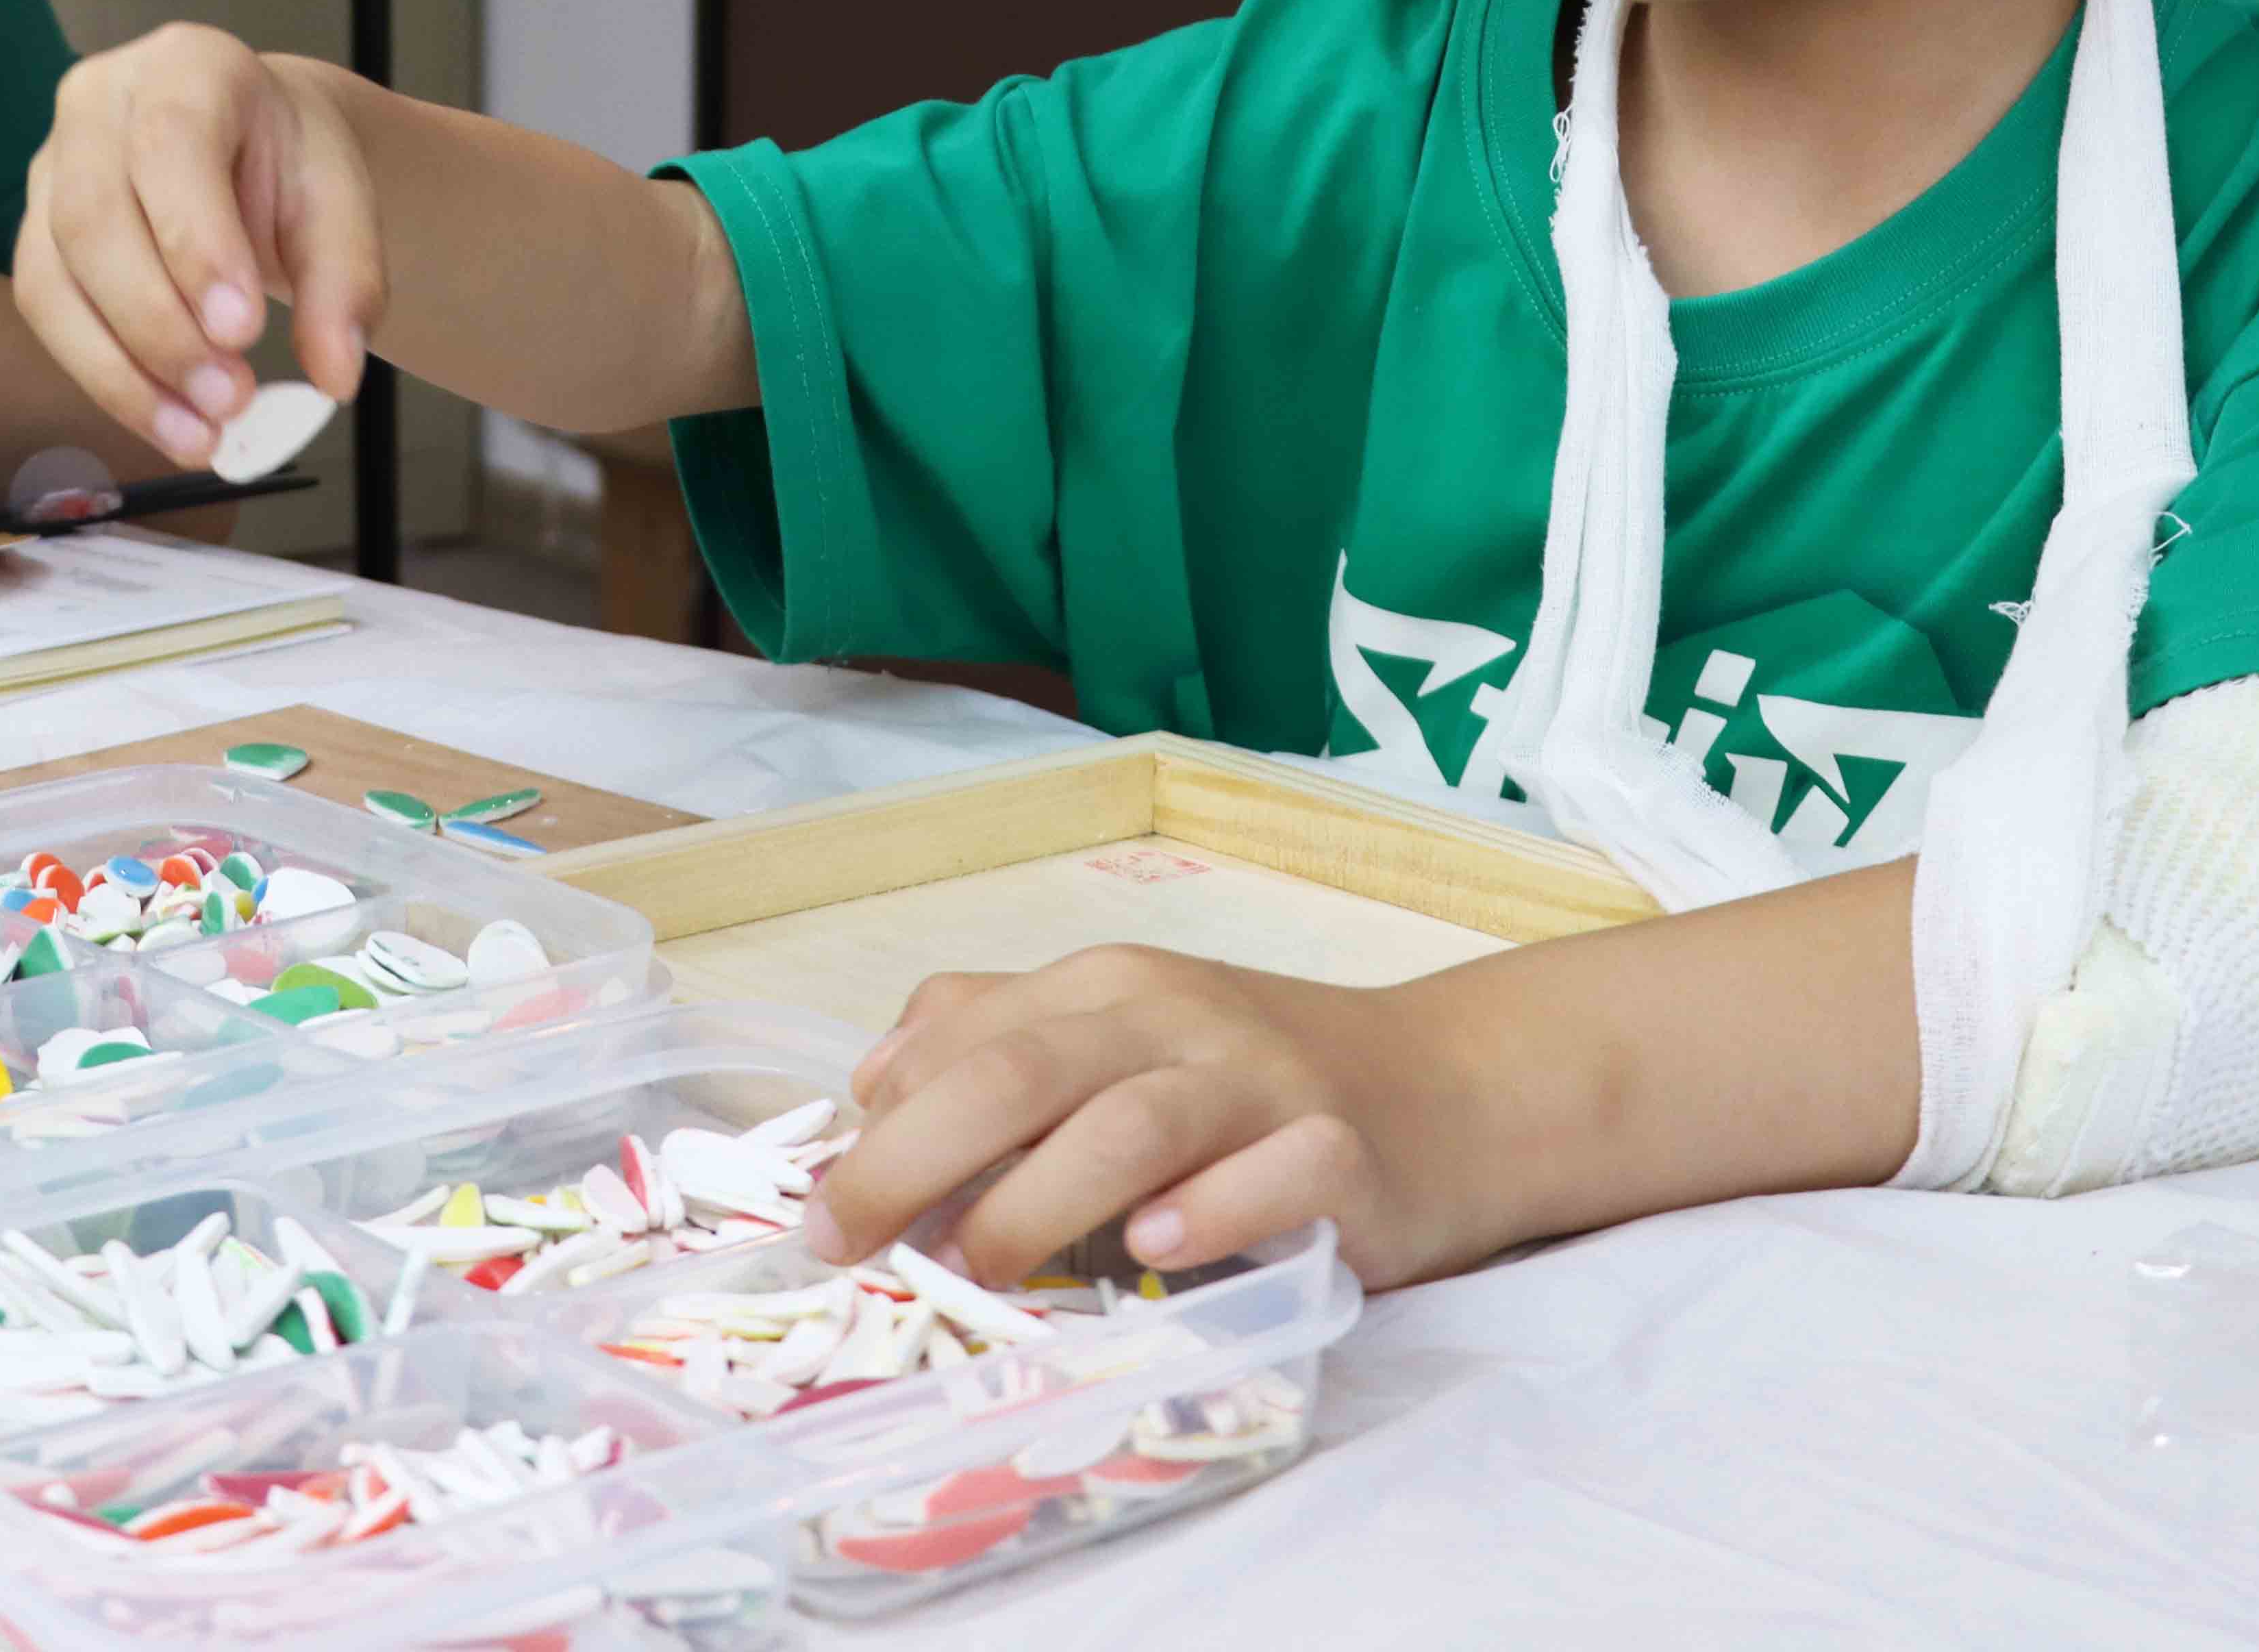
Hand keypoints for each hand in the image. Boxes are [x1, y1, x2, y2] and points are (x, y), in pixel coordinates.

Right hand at [15, 27, 379, 465]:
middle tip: (230, 400)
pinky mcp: (34, 235)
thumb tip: (336, 375)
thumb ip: (347, 282)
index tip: (241, 331)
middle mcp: (97, 104)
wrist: (249, 152)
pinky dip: (107, 380)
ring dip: (125, 370)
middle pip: (94, 218)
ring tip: (202, 433)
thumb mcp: (342, 203)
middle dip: (159, 325)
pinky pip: (48, 314)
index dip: (195, 241)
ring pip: (55, 277)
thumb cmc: (288, 164)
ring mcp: (50, 168)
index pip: (171, 145)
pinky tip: (166, 423)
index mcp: (185, 66)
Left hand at [806, 947, 1485, 1292]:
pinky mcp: (1342, 1152)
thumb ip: (999, 1040)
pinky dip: (1207, 1212)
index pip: (967, 1038)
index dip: (879, 1124)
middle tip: (847, 1244)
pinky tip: (1155, 1250)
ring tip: (974, 1269)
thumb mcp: (1117, 1038)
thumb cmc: (1250, 1084)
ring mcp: (1262, 1082)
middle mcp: (1174, 1019)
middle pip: (1022, 1071)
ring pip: (1131, 1122)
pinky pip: (1273, 1175)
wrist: (1445, 1090)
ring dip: (1037, 1199)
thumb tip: (872, 1083)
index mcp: (1107, 989)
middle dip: (913, 1159)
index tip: (812, 1210)